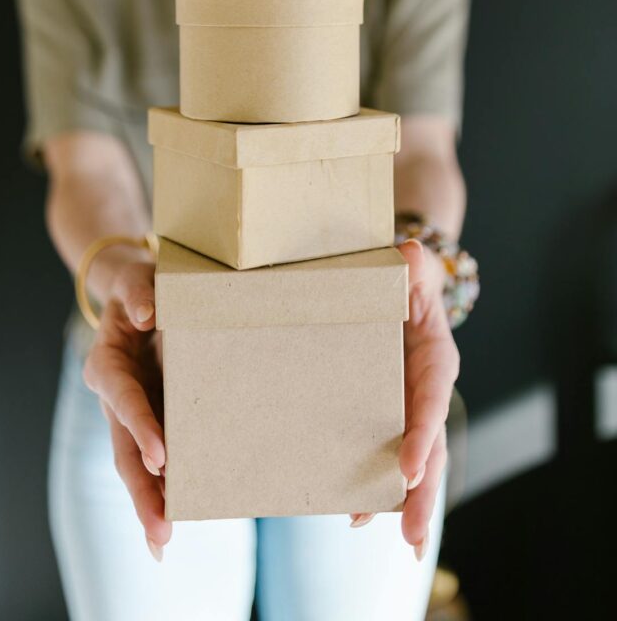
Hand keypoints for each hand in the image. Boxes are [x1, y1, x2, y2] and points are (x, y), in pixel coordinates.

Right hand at [81, 254, 170, 560]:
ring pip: (134, 463)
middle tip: (160, 531)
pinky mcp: (152, 419)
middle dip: (141, 491)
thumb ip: (140, 291)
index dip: (141, 425)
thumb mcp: (138, 280)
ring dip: (149, 502)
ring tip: (162, 542)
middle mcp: (113, 396)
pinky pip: (155, 458)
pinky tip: (171, 524)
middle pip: (123, 448)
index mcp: (107, 361)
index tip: (161, 456)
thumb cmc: (141, 286)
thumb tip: (147, 313)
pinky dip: (162, 490)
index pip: (123, 397)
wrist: (137, 292)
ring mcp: (130, 413)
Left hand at [349, 238, 458, 560]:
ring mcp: (407, 407)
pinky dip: (374, 482)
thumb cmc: (403, 276)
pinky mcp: (386, 414)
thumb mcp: (410, 266)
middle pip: (429, 446)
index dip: (423, 434)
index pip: (432, 399)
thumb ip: (410, 263)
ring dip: (400, 499)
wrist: (398, 286)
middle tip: (409, 534)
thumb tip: (408, 251)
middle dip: (421, 493)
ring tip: (386, 536)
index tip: (409, 468)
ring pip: (412, 460)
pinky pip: (383, 451)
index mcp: (434, 357)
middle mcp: (425, 390)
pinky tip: (354, 512)